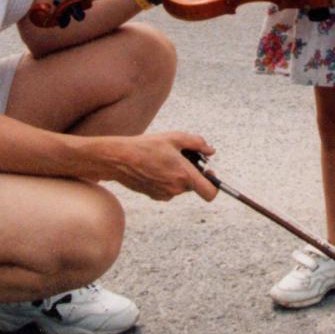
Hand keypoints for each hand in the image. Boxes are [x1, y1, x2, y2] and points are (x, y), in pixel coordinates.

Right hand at [103, 132, 217, 201]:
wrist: (119, 159)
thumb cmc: (147, 146)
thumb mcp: (175, 138)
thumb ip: (198, 143)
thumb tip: (211, 151)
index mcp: (184, 176)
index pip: (210, 193)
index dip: (215, 185)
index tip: (209, 172)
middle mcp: (176, 189)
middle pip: (194, 185)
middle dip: (192, 171)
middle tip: (183, 156)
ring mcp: (165, 194)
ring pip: (181, 186)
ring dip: (179, 174)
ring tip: (166, 158)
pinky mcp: (154, 195)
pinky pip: (169, 188)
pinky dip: (168, 179)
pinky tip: (156, 166)